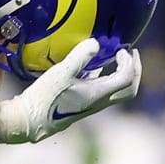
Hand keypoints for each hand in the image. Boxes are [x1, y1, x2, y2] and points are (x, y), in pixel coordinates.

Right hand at [0, 39, 141, 143]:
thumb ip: (80, 56)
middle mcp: (99, 102)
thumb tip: (96, 42)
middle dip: (135, 71)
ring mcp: (91, 105)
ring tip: (115, 59)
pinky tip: (91, 69)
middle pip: (130, 89)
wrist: (29, 121)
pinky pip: (102, 91)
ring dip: (121, 74)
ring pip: (117, 91)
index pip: (127, 77)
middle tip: (130, 54)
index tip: (121, 49)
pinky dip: (105, 78)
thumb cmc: (45, 98)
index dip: (129, 61)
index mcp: (99, 94)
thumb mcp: (62, 73)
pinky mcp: (81, 105)